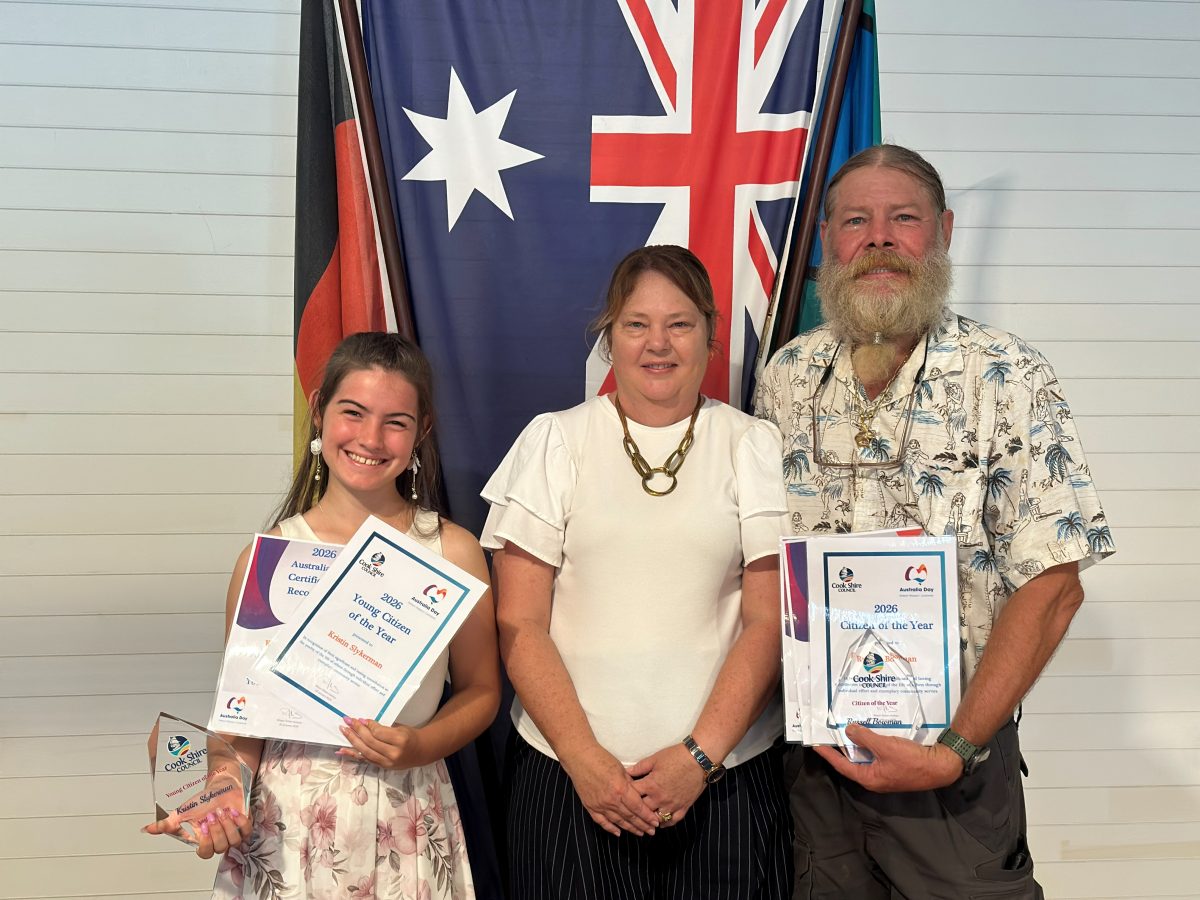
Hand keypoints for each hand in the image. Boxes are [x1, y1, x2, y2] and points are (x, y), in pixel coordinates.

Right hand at [142, 804, 252, 858]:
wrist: (221, 785)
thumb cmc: (204, 800)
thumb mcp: (183, 811)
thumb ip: (166, 823)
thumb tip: (146, 829)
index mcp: (204, 839)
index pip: (205, 854)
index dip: (205, 843)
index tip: (202, 826)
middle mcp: (219, 838)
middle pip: (220, 848)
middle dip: (217, 830)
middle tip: (213, 814)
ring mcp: (232, 832)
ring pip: (234, 841)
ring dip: (228, 825)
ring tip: (223, 810)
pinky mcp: (244, 825)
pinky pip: (247, 831)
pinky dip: (241, 822)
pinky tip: (235, 812)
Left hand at [337, 717, 421, 769]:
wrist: (420, 752)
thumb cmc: (410, 736)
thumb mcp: (400, 728)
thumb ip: (383, 728)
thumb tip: (363, 723)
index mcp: (401, 740)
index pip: (378, 732)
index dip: (367, 725)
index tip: (360, 719)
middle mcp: (393, 753)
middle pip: (370, 742)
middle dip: (357, 730)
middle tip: (347, 721)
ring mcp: (386, 762)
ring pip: (365, 751)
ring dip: (352, 740)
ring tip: (343, 730)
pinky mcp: (382, 767)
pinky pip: (364, 760)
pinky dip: (352, 754)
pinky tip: (341, 750)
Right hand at [560, 743, 659, 836]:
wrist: (579, 757)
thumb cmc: (601, 758)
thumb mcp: (621, 769)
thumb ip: (630, 783)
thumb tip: (638, 794)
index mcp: (621, 788)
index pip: (638, 807)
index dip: (648, 816)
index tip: (656, 822)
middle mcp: (611, 800)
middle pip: (630, 817)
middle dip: (642, 825)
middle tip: (652, 831)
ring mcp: (600, 805)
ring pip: (618, 821)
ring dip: (630, 828)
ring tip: (640, 833)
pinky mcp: (590, 806)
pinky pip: (602, 821)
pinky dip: (611, 828)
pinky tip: (618, 832)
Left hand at [626, 743, 706, 826]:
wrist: (699, 759)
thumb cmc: (676, 756)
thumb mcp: (655, 759)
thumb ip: (639, 767)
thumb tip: (626, 772)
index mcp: (651, 785)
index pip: (632, 793)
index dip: (626, 793)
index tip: (623, 793)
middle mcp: (660, 798)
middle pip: (642, 809)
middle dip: (635, 808)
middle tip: (631, 808)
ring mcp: (672, 805)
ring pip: (655, 819)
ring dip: (648, 819)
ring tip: (643, 818)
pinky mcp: (683, 808)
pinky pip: (672, 821)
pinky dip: (664, 823)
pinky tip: (659, 822)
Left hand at [813, 723, 962, 792]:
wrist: (940, 766)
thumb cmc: (912, 761)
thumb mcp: (885, 746)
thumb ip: (865, 738)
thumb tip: (849, 730)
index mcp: (869, 778)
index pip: (841, 765)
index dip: (828, 754)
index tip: (816, 745)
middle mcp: (874, 778)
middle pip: (852, 761)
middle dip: (841, 747)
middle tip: (829, 733)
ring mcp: (884, 773)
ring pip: (865, 756)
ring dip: (857, 743)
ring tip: (846, 728)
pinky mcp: (893, 766)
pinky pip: (876, 754)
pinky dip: (870, 743)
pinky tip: (868, 731)